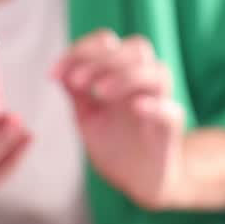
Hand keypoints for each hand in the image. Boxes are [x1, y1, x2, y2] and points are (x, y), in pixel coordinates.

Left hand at [54, 30, 186, 209]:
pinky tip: (136, 107)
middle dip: (102, 59)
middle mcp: (144, 83)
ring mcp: (161, 103)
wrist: (139, 180)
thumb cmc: (115, 144)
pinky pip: (169, 110)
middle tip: (76, 81)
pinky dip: (154, 105)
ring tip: (99, 93)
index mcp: (121, 74)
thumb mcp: (87, 116)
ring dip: (125, 76)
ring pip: (156, 72)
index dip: (80, 50)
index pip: (108, 43)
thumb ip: (76, 93)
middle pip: (137, 48)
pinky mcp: (170, 129)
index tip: (54, 74)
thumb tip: (58, 70)